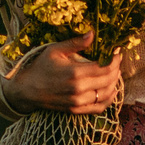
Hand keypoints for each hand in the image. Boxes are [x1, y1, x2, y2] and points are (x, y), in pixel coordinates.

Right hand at [3, 31, 122, 114]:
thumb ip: (75, 43)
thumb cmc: (41, 67)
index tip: (117, 52)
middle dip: (116, 69)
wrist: (27, 89)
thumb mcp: (55, 50)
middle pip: (108, 80)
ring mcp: (78, 102)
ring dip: (114, 83)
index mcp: (75, 72)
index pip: (104, 67)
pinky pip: (99, 107)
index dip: (114, 60)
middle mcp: (79, 89)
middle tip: (116, 61)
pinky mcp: (76, 110)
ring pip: (106, 94)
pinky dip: (109, 99)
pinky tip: (112, 90)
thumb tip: (92, 33)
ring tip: (114, 73)